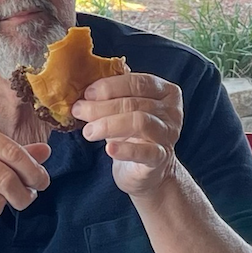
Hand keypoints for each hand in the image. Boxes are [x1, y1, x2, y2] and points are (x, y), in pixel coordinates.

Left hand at [71, 73, 182, 197]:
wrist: (147, 170)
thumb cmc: (134, 134)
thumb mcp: (128, 109)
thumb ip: (116, 94)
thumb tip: (87, 82)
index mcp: (166, 92)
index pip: (139, 82)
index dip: (111, 86)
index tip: (87, 93)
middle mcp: (172, 111)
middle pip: (135, 103)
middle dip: (102, 106)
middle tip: (79, 110)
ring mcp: (169, 135)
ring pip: (139, 122)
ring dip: (108, 124)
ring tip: (88, 131)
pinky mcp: (161, 158)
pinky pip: (144, 152)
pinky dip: (124, 150)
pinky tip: (108, 149)